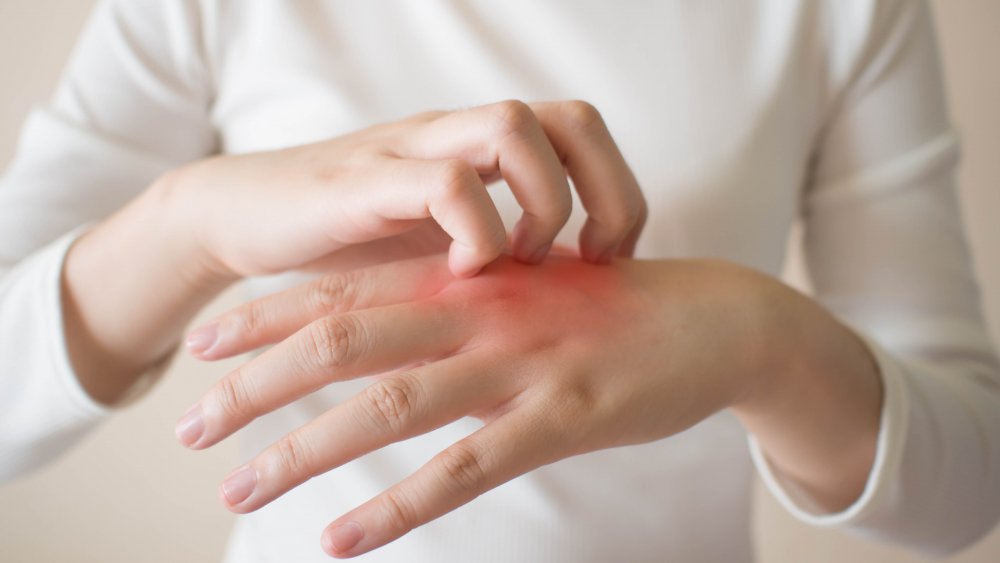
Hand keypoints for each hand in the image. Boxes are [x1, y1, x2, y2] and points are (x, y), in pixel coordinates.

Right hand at [161, 100, 645, 280]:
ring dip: (540, 204)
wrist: (244, 219)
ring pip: (513, 128)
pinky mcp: (365, 181)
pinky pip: (446, 182)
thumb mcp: (440, 248)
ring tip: (521, 263)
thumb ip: (501, 257)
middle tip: (589, 259)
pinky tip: (463, 274)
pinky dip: (475, 231)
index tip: (609, 259)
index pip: (582, 130)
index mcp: (479, 148)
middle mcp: (454, 135)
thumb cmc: (350, 243)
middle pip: (568, 118)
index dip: (619, 190)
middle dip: (603, 191)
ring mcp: (411, 151)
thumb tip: (576, 297)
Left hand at [177, 254, 786, 556]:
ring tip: (237, 488)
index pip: (345, 289)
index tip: (203, 345)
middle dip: (256, 386)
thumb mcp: (527, 288)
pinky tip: (342, 539)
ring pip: (388, 406)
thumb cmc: (610, 307)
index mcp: (467, 278)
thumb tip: (391, 332)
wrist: (716, 318)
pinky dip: (397, 506)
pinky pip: (465, 468)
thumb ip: (459, 303)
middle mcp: (479, 312)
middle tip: (190, 425)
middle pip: (342, 343)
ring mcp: (519, 364)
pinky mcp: (561, 416)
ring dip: (304, 450)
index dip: (266, 316)